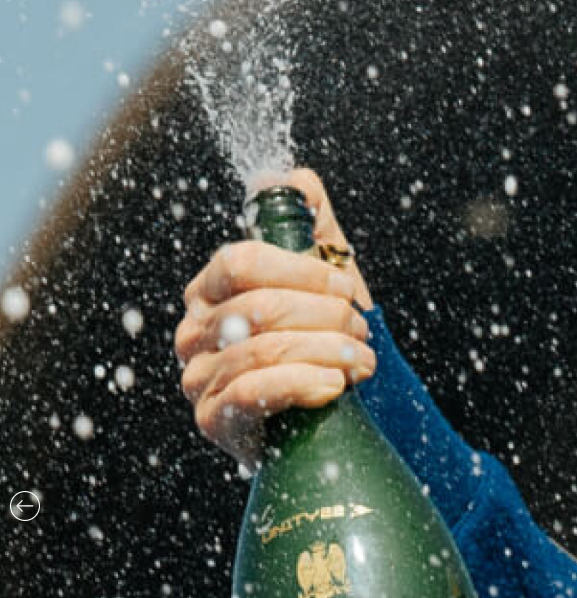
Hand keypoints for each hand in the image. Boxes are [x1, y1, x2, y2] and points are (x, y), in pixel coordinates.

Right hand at [175, 167, 376, 466]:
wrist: (331, 418)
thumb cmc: (323, 342)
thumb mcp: (325, 281)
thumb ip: (310, 226)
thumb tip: (294, 178)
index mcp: (213, 289)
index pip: (241, 261)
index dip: (303, 272)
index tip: (349, 290)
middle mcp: (195, 330)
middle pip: (259, 306)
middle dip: (326, 317)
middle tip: (362, 333)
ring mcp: (198, 376)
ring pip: (261, 349)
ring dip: (326, 352)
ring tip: (361, 362)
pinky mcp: (213, 419)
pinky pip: (250, 392)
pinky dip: (301, 384)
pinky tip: (334, 387)